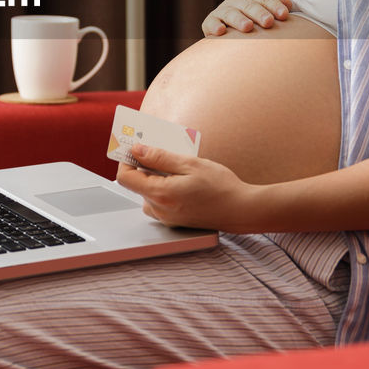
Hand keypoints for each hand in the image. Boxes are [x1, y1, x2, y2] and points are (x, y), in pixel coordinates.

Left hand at [115, 145, 261, 232]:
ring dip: (155, 178)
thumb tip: (137, 150)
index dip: (127, 159)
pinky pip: (159, 202)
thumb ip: (159, 157)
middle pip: (137, 184)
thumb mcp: (190, 164)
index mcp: (160, 194)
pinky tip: (182, 181)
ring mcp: (167, 218)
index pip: (126, 177)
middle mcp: (160, 210)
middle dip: (145, 166)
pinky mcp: (175, 221)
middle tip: (161, 151)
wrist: (242, 210)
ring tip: (177, 167)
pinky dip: (164, 189)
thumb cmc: (221, 187)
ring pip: (147, 193)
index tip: (135, 147)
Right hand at [201, 0, 291, 35]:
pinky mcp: (210, 22)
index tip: (284, 15)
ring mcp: (222, 10)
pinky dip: (215, 26)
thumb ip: (276, 6)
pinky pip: (211, 23)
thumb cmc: (253, 19)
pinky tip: (221, 32)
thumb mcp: (265, 10)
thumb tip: (289, 4)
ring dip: (239, 19)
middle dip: (259, 13)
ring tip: (248, 27)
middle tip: (268, 22)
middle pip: (248, 4)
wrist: (228, 28)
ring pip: (230, 12)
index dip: (273, 4)